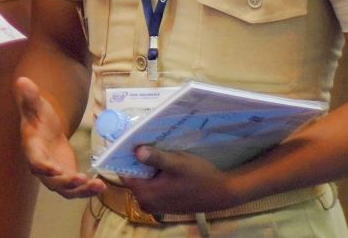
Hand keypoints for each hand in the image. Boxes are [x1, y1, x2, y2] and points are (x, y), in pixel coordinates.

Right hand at [16, 77, 104, 197]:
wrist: (45, 129)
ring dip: (80, 190)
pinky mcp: (66, 177)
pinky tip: (101, 185)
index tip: (54, 169)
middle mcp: (42, 165)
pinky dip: (88, 190)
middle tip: (80, 179)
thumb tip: (22, 80)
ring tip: (97, 186)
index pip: (35, 160)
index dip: (43, 166)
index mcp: (32, 148)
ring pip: (65, 189)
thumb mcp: (36, 105)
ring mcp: (54, 175)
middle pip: (51, 181)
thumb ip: (31, 96)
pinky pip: (75, 189)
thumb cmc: (38, 116)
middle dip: (66, 182)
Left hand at [124, 146, 240, 214]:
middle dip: (139, 161)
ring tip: (159, 153)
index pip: (124, 172)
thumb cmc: (200, 177)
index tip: (132, 142)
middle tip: (148, 144)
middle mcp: (146, 203)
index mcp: (145, 194)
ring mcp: (155, 205)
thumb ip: (156, 158)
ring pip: (144, 180)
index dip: (127, 157)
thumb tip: (137, 151)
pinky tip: (167, 166)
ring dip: (149, 168)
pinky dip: (157, 176)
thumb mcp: (177, 163)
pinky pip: (153, 186)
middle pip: (134, 176)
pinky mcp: (164, 205)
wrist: (223, 193)